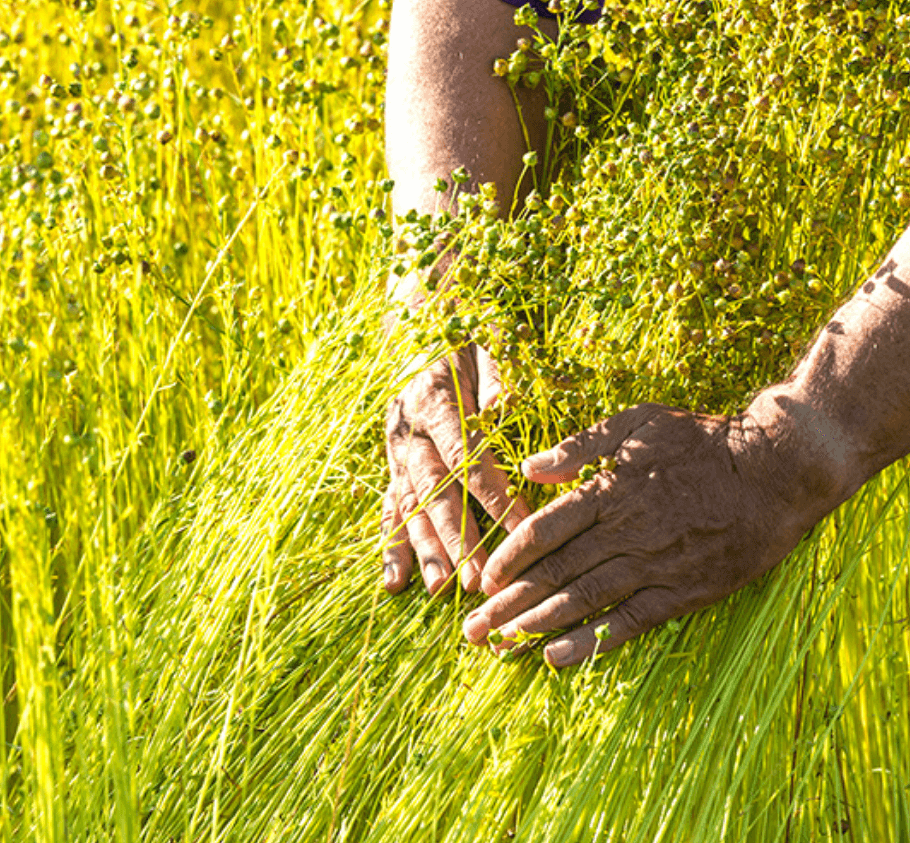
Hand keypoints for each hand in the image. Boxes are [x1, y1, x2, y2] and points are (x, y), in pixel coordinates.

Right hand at [382, 343, 531, 593]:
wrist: (427, 321)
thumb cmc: (473, 335)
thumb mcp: (492, 341)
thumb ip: (498, 377)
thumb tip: (504, 413)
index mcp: (434, 396)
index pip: (464, 451)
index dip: (490, 490)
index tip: (519, 524)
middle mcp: (407, 428)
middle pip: (432, 489)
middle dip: (455, 535)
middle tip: (476, 576)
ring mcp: (396, 450)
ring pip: (409, 505)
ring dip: (425, 549)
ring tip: (441, 588)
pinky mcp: (394, 465)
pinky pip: (390, 509)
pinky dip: (392, 546)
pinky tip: (395, 582)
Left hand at [462, 401, 843, 667]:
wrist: (779, 470)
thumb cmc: (704, 440)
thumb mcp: (639, 422)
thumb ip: (581, 446)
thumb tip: (528, 467)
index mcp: (611, 488)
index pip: (544, 529)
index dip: (509, 557)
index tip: (482, 578)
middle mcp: (628, 529)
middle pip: (555, 571)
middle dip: (508, 602)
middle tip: (471, 630)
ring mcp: (656, 564)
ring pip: (585, 600)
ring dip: (537, 626)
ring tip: (502, 645)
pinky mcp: (685, 591)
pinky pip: (631, 622)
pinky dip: (593, 641)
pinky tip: (558, 657)